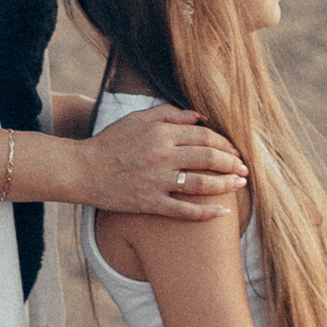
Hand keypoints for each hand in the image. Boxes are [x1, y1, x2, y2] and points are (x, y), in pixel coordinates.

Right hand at [82, 102, 247, 220]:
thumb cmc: (110, 142)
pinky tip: (223, 212)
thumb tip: (199, 116)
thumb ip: (169, 114)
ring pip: (201, 183)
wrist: (82, 169)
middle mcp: (161, 155)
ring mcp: (156, 181)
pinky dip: (205, 213)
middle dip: (231, 163)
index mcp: (160, 133)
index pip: (203, 136)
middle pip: (207, 158)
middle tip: (244, 169)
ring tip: (240, 185)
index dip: (223, 143)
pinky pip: (183, 210)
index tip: (234, 150)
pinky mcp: (149, 203)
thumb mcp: (137, 119)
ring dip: (225, 185)